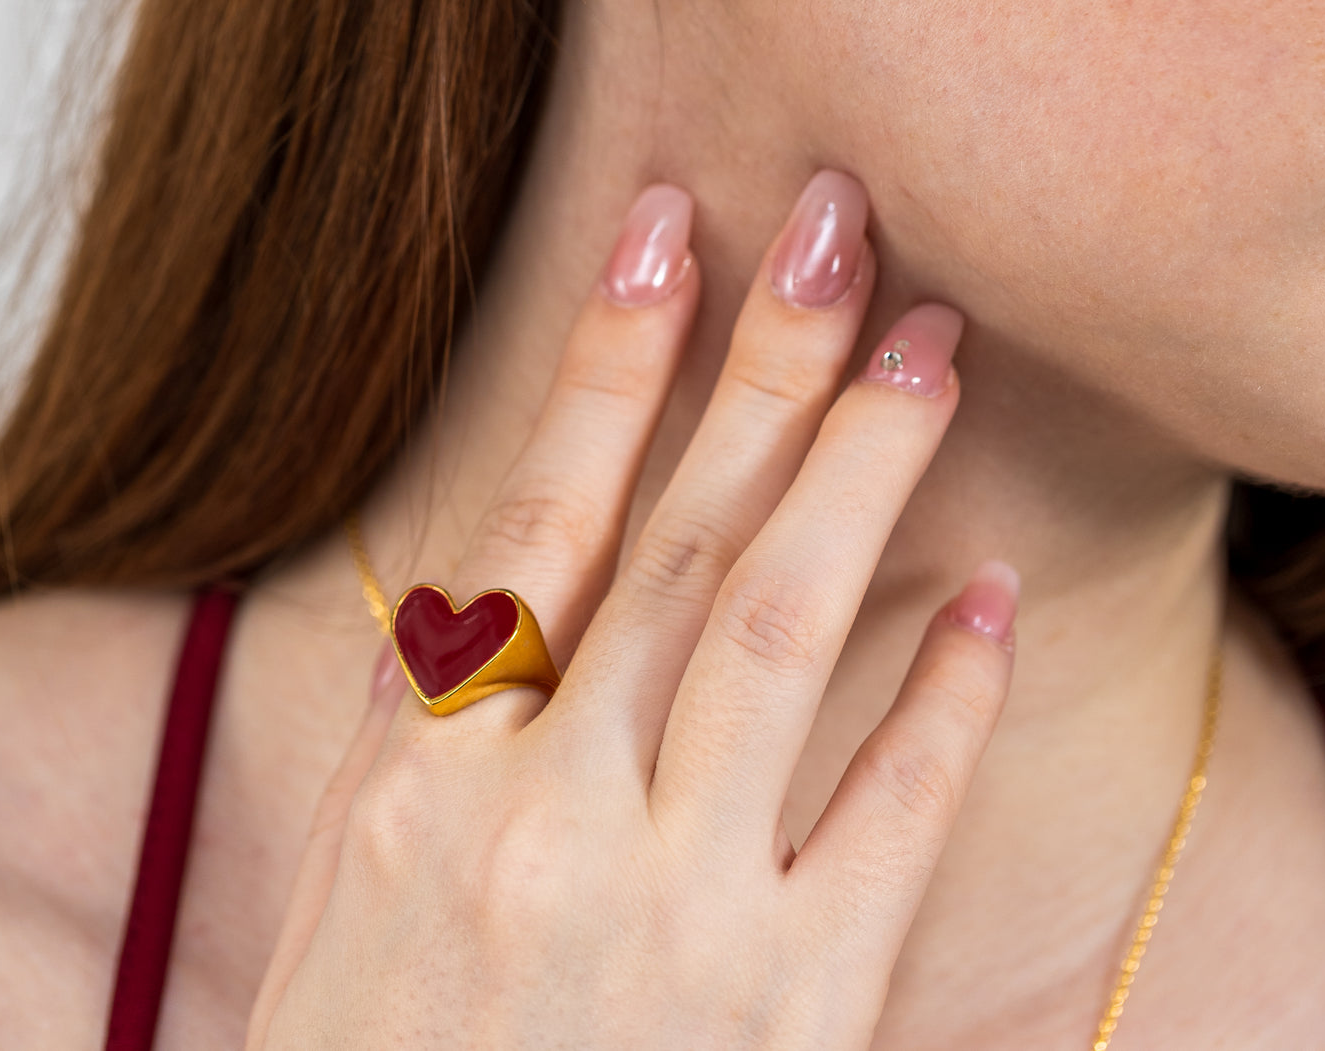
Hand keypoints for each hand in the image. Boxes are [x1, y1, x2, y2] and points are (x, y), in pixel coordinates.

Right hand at [246, 170, 1016, 1048]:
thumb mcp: (341, 893)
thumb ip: (415, 733)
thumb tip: (486, 582)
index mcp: (426, 786)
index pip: (535, 528)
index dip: (608, 374)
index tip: (666, 243)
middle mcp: (549, 821)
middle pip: (680, 548)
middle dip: (765, 377)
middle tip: (840, 241)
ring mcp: (679, 912)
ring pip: (778, 636)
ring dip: (862, 479)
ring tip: (927, 360)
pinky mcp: (795, 1011)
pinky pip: (889, 817)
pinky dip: (942, 699)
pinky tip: (983, 603)